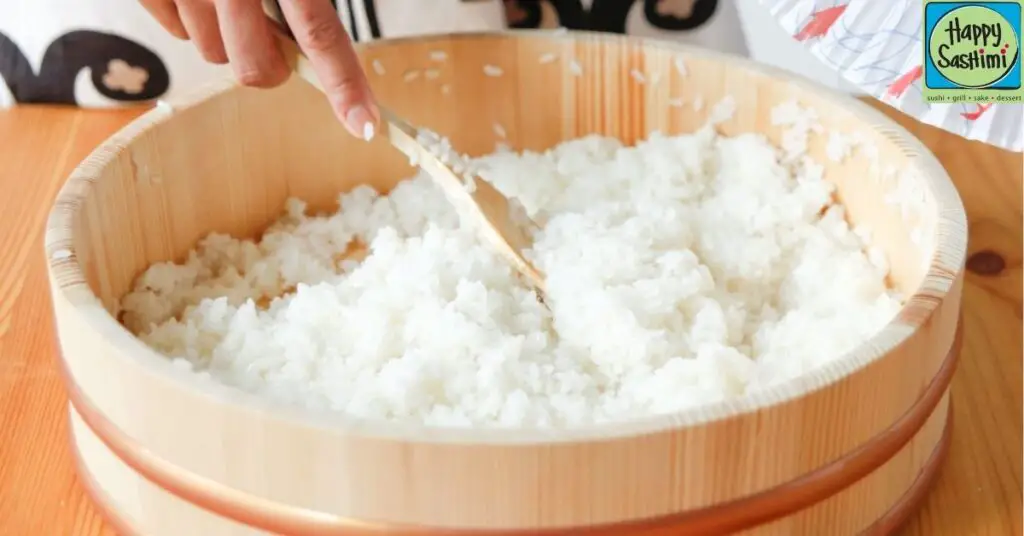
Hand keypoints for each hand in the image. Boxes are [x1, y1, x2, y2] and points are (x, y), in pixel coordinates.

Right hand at [139, 0, 378, 139]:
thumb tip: (312, 38)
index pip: (321, 35)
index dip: (345, 86)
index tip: (366, 125)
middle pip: (255, 69)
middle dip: (270, 67)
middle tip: (275, 41)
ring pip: (211, 53)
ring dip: (226, 36)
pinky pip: (173, 30)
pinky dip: (188, 17)